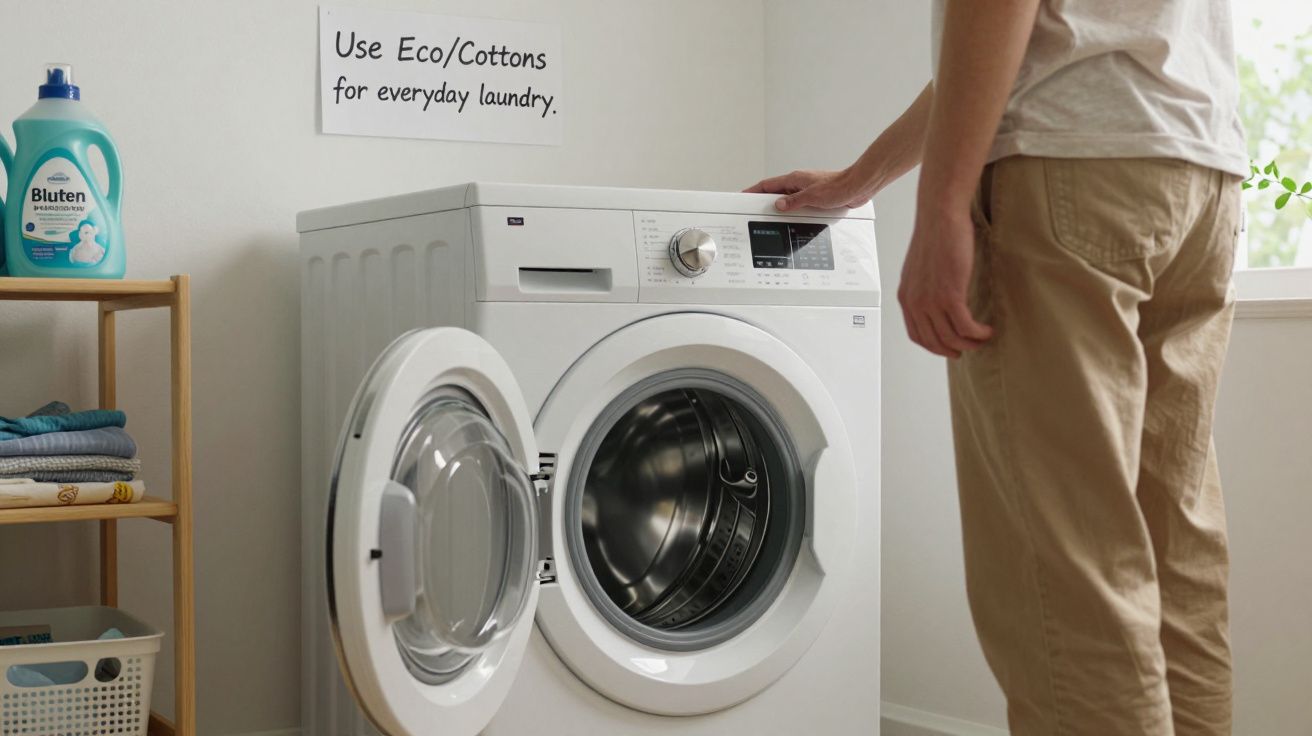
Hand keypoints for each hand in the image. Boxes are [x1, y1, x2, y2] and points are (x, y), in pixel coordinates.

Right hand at [744, 169, 872, 211]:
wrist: (858, 186)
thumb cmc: (839, 187)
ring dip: (780, 206)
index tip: (743, 195)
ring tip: (772, 215)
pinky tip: (793, 217)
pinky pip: (798, 204)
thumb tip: (778, 205)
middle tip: (754, 209)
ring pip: (787, 199)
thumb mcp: (812, 196)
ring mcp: (807, 190)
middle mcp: (799, 183)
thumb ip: (793, 201)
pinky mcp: (816, 198)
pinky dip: (792, 210)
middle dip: (764, 200)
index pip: (767, 185)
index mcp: (795, 179)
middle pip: (775, 192)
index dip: (753, 191)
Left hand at [898, 205, 992, 357]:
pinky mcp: (949, 295)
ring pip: (951, 338)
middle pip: (934, 342)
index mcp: (906, 297)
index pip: (917, 334)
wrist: (940, 216)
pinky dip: (978, 333)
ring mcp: (931, 301)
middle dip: (953, 350)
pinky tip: (987, 330)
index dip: (935, 346)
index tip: (949, 347)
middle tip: (970, 348)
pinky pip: (965, 327)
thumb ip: (925, 287)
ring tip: (983, 338)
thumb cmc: (935, 235)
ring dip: (970, 343)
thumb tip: (939, 299)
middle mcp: (915, 302)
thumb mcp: (922, 267)